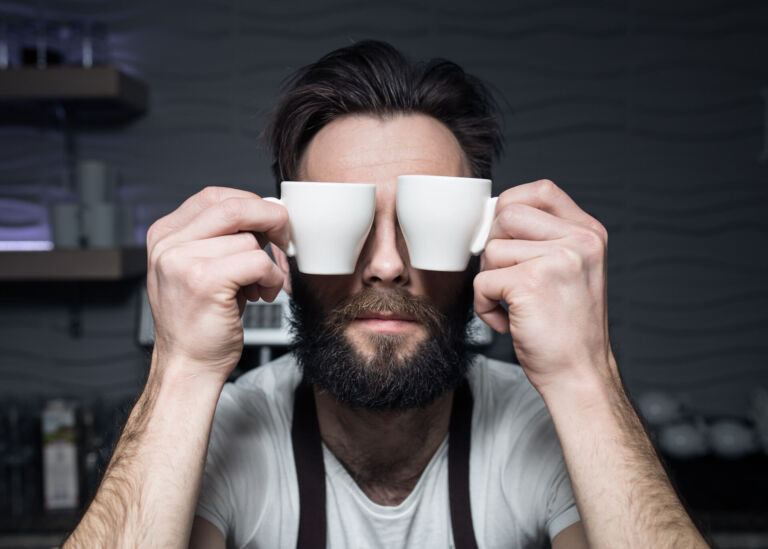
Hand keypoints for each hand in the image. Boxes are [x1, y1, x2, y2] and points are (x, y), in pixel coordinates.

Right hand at [146, 186, 289, 380]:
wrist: (187, 366)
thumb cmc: (200, 322)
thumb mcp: (200, 269)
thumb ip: (221, 238)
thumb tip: (266, 214)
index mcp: (165, 235)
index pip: (214, 196)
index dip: (250, 205)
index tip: (269, 223)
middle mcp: (168, 244)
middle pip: (233, 206)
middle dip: (270, 220)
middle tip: (284, 240)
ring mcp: (182, 261)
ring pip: (249, 240)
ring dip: (268, 264)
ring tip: (259, 287)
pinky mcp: (204, 281)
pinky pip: (257, 262)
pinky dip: (271, 278)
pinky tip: (261, 295)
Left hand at [473, 179, 614, 391]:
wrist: (579, 374)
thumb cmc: (567, 328)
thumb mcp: (572, 270)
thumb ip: (545, 239)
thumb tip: (493, 215)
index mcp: (589, 233)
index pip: (540, 190)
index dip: (510, 205)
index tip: (505, 237)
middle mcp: (580, 240)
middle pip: (506, 215)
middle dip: (494, 248)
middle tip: (506, 280)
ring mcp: (558, 259)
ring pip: (492, 248)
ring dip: (489, 280)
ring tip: (511, 306)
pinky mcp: (532, 282)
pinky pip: (483, 280)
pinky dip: (484, 304)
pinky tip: (507, 321)